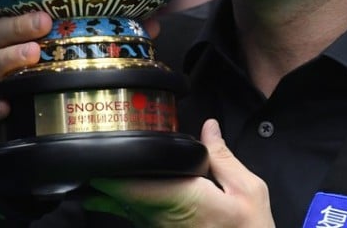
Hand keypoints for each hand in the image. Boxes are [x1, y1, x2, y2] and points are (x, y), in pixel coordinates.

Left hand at [83, 119, 274, 226]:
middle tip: (101, 152)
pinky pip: (136, 218)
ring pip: (123, 209)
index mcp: (179, 198)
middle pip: (118, 196)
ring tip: (107, 170)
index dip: (108, 170)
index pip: (127, 185)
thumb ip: (223, 157)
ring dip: (113, 191)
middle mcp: (160, 218)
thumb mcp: (248, 190)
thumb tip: (209, 127)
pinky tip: (126, 192)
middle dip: (108, 175)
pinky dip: (127, 204)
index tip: (99, 152)